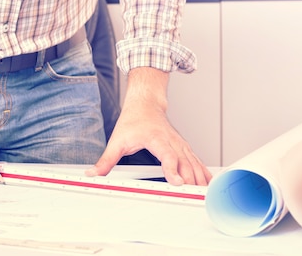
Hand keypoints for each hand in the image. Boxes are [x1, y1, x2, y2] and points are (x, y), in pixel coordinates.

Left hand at [87, 68, 211, 185]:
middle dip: (190, 181)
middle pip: (185, 163)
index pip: (167, 156)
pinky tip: (208, 184)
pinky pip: (197, 162)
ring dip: (200, 180)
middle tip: (192, 198)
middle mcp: (172, 142)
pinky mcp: (184, 148)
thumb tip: (93, 174)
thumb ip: (106, 160)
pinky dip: (204, 173)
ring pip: (194, 164)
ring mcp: (180, 145)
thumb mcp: (117, 140)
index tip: (177, 183)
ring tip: (203, 196)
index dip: (172, 169)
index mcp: (156, 139)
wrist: (146, 103)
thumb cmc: (134, 120)